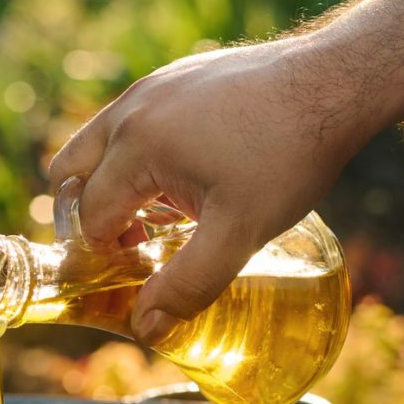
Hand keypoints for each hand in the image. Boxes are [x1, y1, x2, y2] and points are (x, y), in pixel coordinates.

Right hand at [49, 38, 365, 343]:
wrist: (334, 81)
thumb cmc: (289, 155)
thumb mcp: (241, 231)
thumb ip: (189, 282)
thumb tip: (146, 327)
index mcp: (135, 145)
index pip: (89, 217)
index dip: (102, 256)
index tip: (129, 276)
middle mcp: (130, 110)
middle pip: (69, 173)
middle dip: (87, 217)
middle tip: (129, 247)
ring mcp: (151, 87)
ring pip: (96, 143)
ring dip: (110, 186)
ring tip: (156, 216)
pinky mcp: (174, 77)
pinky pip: (130, 122)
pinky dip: (135, 157)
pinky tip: (184, 178)